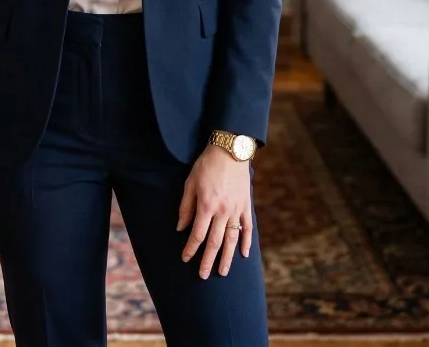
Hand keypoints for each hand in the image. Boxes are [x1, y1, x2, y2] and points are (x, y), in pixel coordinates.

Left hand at [176, 145, 252, 278]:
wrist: (230, 151)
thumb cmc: (206, 165)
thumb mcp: (190, 183)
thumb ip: (185, 207)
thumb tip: (180, 228)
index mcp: (206, 206)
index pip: (197, 234)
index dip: (190, 249)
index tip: (185, 258)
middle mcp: (222, 212)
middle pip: (214, 242)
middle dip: (207, 260)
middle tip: (203, 276)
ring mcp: (236, 210)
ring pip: (232, 240)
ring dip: (227, 258)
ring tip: (223, 272)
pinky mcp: (246, 206)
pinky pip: (248, 228)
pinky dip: (247, 242)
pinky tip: (244, 255)